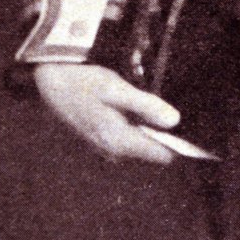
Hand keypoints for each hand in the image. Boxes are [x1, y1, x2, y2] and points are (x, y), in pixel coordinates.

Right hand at [33, 64, 181, 164]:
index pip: (163, 156)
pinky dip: (136, 126)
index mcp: (120, 142)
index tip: (189, 123)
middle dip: (163, 132)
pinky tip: (132, 107)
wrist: (51, 82)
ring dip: (149, 127)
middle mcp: (113, 152)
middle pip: (154, 150)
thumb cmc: (85, 83)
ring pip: (141, 143)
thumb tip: (175, 121)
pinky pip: (128, 139)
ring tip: (150, 103)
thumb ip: (146, 106)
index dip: (179, 142)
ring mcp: (105, 148)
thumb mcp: (117, 90)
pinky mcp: (101, 141)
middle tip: (166, 106)